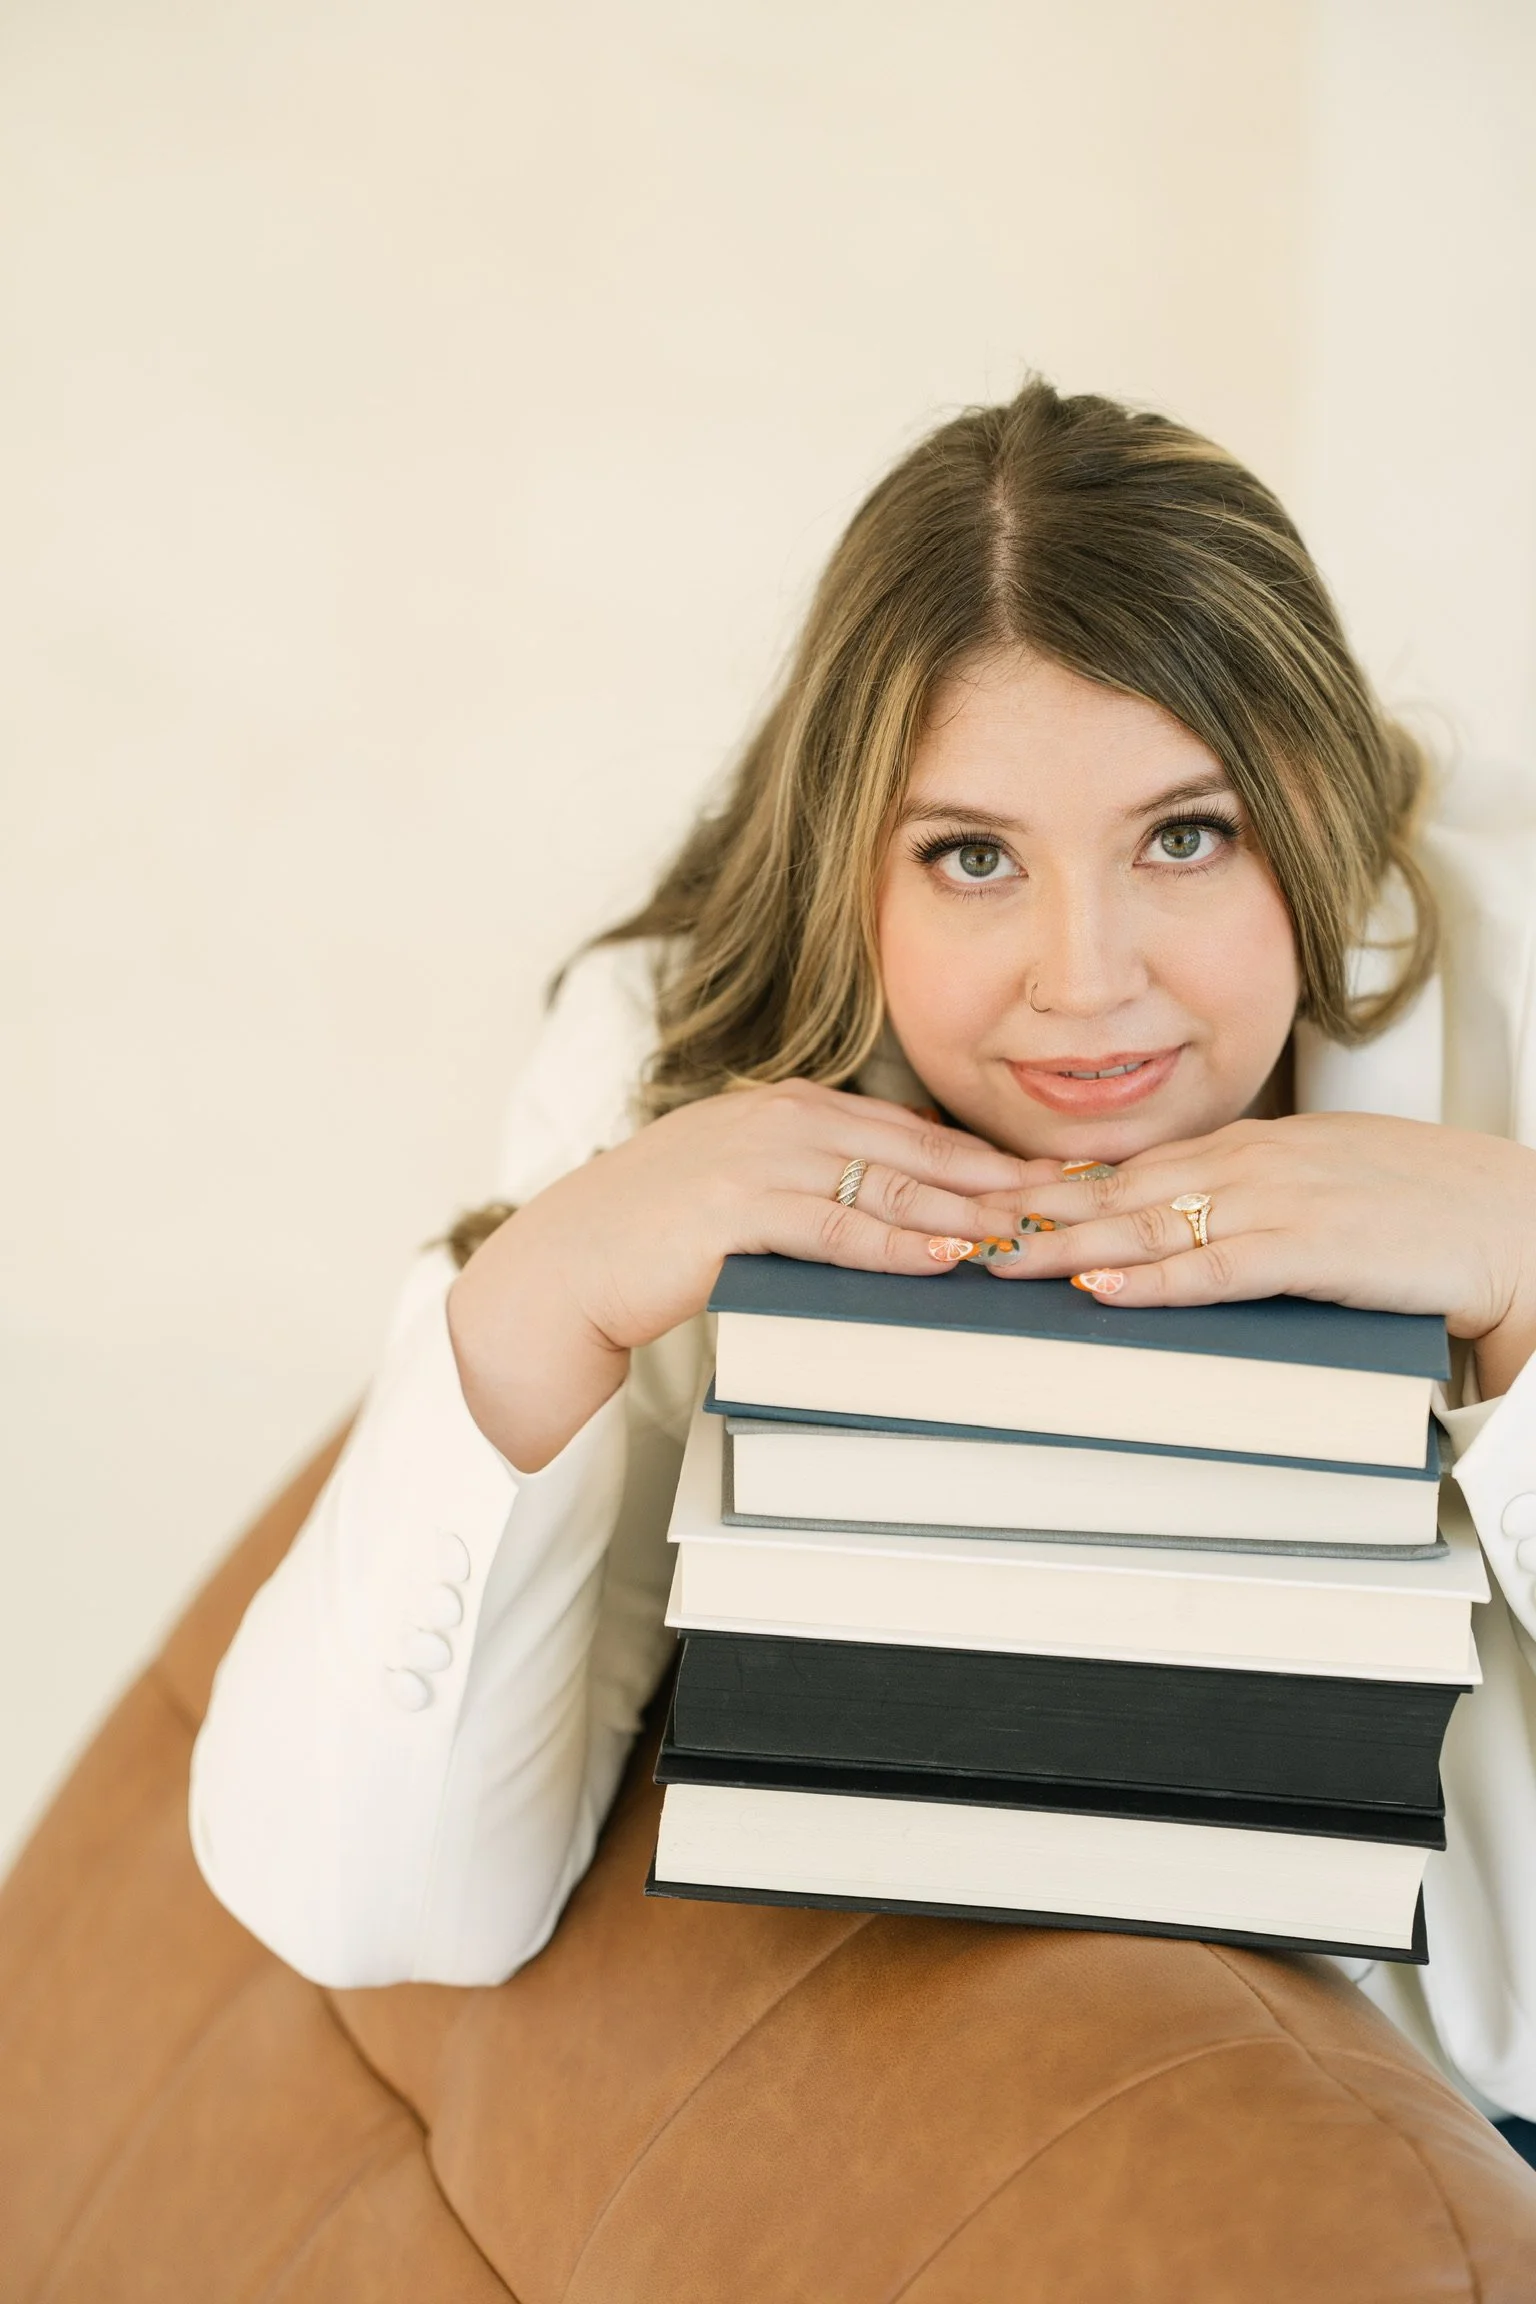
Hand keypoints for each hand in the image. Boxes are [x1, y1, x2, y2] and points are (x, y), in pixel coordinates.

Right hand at [448, 1080, 1030, 1468]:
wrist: (567, 1263)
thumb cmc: (658, 1237)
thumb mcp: (749, 1189)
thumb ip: (820, 1185)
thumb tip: (906, 1214)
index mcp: (794, 1108)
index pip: (915, 1134)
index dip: (992, 1158)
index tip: (1057, 1180)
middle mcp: (784, 1120)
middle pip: (920, 1154)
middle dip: (1005, 1181)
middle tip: (1079, 1205)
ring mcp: (759, 1159)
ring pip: (889, 1190)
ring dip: (968, 1216)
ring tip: (1036, 1237)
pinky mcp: (735, 1208)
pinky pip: (835, 1229)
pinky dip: (898, 1246)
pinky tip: (949, 1258)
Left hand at [989, 1114, 1535, 1398]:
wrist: (1500, 1218)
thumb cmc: (1415, 1202)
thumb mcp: (1314, 1178)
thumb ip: (1247, 1190)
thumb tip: (1187, 1217)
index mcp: (1246, 1146)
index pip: (1128, 1165)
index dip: (1053, 1183)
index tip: (992, 1196)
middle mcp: (1246, 1165)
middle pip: (1116, 1191)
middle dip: (1034, 1211)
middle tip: (965, 1227)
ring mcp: (1273, 1204)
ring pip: (1146, 1227)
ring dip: (1067, 1247)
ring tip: (1002, 1260)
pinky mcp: (1306, 1251)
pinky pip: (1211, 1269)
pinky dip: (1150, 1282)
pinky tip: (1101, 1291)